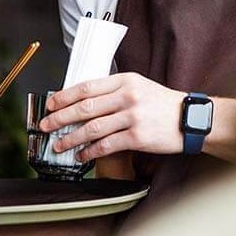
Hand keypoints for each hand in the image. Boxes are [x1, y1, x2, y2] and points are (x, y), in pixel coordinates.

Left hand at [40, 73, 184, 161]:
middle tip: (46, 125)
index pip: (87, 86)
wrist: (189, 119)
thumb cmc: (162, 104)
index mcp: (125, 80)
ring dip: (71, 138)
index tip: (51, 104)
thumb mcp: (139, 86)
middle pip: (85, 107)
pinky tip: (82, 155)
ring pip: (92, 128)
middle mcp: (128, 96)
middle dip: (60, 118)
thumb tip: (82, 100)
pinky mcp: (137, 137)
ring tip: (59, 144)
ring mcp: (132, 117)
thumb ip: (113, 90)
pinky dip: (90, 151)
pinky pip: (106, 145)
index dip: (65, 96)